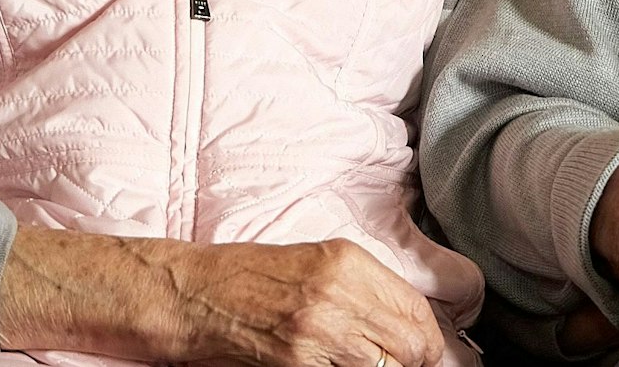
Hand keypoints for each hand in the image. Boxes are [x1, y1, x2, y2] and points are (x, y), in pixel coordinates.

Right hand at [0, 226, 444, 366]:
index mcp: (349, 262)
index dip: (430, 345)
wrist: (189, 294)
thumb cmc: (248, 279)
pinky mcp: (295, 364)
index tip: (426, 358)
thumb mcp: (315, 267)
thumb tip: (412, 331)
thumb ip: (364, 292)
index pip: (418, 314)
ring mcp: (318, 331)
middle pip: (411, 347)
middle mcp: (339, 293)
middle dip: (413, 364)